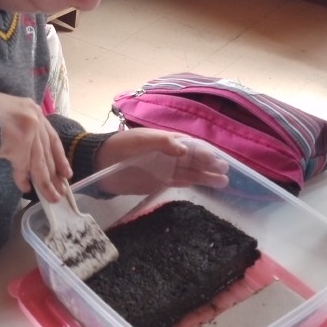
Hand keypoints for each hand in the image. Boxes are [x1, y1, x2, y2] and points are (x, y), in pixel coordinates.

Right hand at [0, 90, 71, 201]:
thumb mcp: (9, 113)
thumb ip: (21, 127)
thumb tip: (26, 152)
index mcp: (33, 109)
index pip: (51, 137)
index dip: (60, 157)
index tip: (67, 173)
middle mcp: (34, 118)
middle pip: (47, 153)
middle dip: (55, 175)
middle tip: (61, 191)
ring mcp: (28, 131)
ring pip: (39, 163)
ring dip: (45, 183)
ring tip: (51, 198)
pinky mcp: (19, 144)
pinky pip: (23, 167)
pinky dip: (23, 179)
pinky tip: (26, 189)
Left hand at [94, 129, 229, 193]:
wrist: (100, 162)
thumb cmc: (120, 146)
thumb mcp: (141, 140)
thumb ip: (163, 143)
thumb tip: (185, 150)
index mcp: (167, 141)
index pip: (191, 146)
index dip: (205, 153)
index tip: (217, 160)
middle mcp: (169, 154)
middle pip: (195, 160)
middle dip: (210, 165)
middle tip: (226, 173)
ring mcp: (165, 169)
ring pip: (190, 172)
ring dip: (205, 176)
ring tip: (223, 182)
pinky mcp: (158, 182)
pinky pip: (179, 182)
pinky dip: (191, 183)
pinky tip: (204, 186)